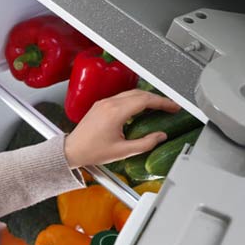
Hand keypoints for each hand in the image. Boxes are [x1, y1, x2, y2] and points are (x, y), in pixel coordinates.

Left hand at [62, 90, 181, 167]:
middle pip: (140, 93)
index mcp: (115, 112)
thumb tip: (160, 136)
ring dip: (146, 98)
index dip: (163, 102)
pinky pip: (122, 97)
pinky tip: (141, 108)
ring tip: (158, 107)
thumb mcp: (123, 151)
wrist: (71, 150)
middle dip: (157, 98)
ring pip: (130, 93)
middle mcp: (109, 103)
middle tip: (170, 106)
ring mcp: (103, 102)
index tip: (173, 107)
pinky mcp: (100, 105)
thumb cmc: (91, 152)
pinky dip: (135, 100)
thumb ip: (145, 144)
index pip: (145, 100)